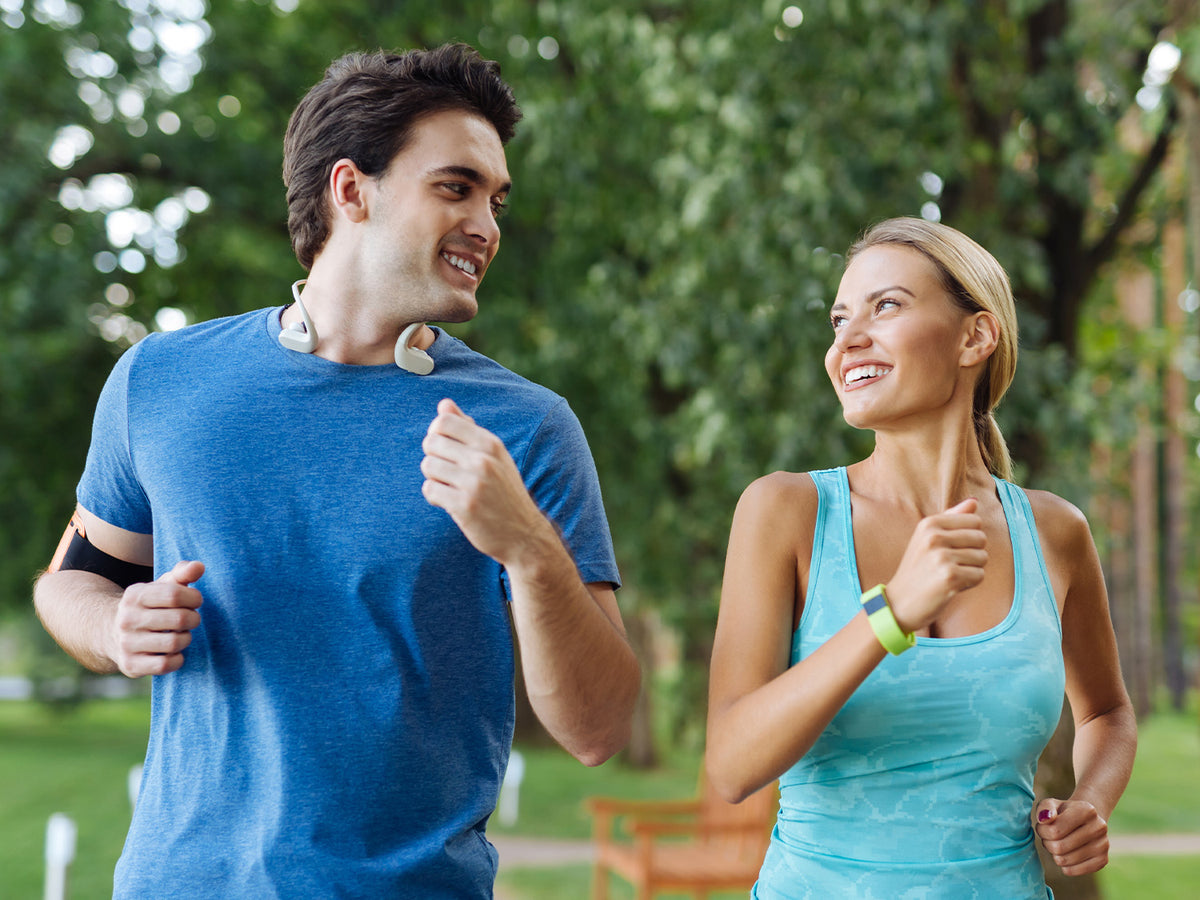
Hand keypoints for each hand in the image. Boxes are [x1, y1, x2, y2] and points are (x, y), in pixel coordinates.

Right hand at [109, 560, 203, 677]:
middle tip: (192, 619)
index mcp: (135, 595)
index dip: (194, 598)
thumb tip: (199, 566)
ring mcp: (126, 643)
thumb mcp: (162, 586)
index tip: (196, 601)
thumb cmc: (150, 606)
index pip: (175, 594)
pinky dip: (178, 659)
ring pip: (174, 643)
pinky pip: (165, 665)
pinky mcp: (130, 665)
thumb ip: (182, 573)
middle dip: (194, 619)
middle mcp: (127, 619)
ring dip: (186, 638)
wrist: (112, 633)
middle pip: (179, 619)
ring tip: (182, 634)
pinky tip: (175, 652)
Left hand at [421, 398, 548, 565]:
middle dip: (432, 456)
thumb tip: (444, 404)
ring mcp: (474, 483)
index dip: (436, 434)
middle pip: (431, 442)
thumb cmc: (504, 491)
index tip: (444, 449)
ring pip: (428, 466)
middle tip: (445, 471)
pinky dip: (433, 496)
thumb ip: (468, 429)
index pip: (444, 421)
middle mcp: (483, 459)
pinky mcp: (465, 506)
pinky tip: (447, 502)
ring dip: (433, 478)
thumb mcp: (494, 456)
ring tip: (449, 487)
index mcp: (490, 443)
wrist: (524, 534)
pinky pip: (430, 490)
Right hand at [886, 499, 986, 632]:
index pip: (974, 520)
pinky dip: (970, 584)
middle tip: (952, 565)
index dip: (969, 537)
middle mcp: (934, 537)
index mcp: (929, 524)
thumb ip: (952, 518)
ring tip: (950, 575)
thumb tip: (974, 501)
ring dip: (972, 570)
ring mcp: (941, 557)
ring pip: (983, 557)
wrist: (899, 603)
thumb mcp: (927, 538)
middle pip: (981, 538)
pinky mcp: (950, 577)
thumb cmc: (918, 569)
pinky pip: (979, 575)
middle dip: (973, 554)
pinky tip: (952, 586)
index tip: (951, 549)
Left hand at [1034, 798, 1110, 874]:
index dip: (1042, 830)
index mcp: (1086, 810)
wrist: (1085, 820)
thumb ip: (1044, 808)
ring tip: (1057, 844)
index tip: (1043, 826)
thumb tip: (1044, 819)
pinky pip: (1072, 871)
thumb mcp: (1050, 803)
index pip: (1054, 831)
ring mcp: (1103, 845)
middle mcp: (1099, 827)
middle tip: (1049, 837)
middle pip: (1059, 847)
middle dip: (1047, 843)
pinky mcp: (1102, 860)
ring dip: (1054, 854)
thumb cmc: (1062, 812)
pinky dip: (1063, 865)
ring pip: (1064, 860)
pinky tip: (1066, 854)